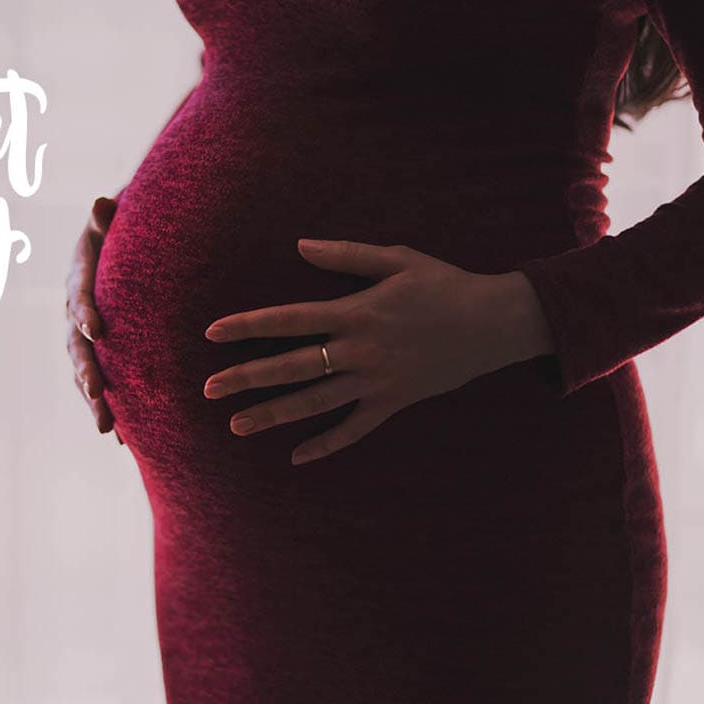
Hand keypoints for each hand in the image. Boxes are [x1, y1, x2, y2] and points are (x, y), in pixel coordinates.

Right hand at [65, 195, 122, 443]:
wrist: (122, 248)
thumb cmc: (121, 231)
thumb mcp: (114, 220)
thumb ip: (107, 217)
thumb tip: (101, 203)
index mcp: (78, 280)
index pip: (78, 297)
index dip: (84, 312)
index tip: (96, 329)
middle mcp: (75, 313)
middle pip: (77, 346)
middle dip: (87, 370)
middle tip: (97, 392)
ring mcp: (85, 338)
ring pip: (85, 372)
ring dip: (95, 401)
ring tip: (108, 428)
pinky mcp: (101, 354)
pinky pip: (103, 384)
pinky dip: (111, 408)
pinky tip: (125, 439)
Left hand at [203, 239, 548, 464]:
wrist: (495, 323)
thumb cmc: (444, 284)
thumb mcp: (397, 259)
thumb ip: (345, 256)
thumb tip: (299, 245)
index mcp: (355, 312)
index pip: (288, 320)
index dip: (248, 325)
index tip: (212, 333)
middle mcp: (359, 351)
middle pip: (292, 367)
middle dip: (247, 378)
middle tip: (208, 389)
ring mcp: (376, 381)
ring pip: (315, 403)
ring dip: (274, 415)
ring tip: (237, 425)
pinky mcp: (394, 402)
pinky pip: (355, 430)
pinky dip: (327, 444)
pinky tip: (297, 458)